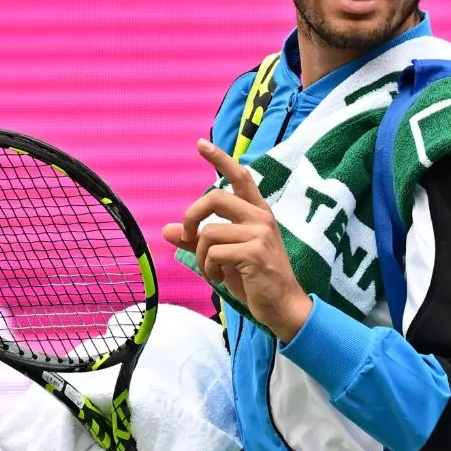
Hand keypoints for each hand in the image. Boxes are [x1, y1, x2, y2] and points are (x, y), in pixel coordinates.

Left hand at [163, 139, 313, 342]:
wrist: (283, 306)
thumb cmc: (256, 280)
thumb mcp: (224, 256)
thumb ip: (199, 241)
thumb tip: (167, 230)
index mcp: (257, 213)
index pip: (240, 177)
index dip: (220, 159)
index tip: (200, 143)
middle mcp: (260, 218)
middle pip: (214, 198)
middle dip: (192, 217)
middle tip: (188, 236)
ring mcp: (259, 234)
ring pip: (209, 232)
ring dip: (202, 257)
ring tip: (213, 272)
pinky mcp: (254, 253)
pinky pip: (213, 253)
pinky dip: (209, 269)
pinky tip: (220, 279)